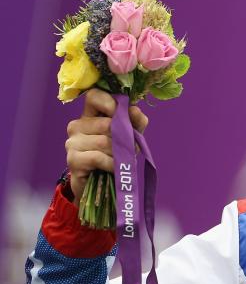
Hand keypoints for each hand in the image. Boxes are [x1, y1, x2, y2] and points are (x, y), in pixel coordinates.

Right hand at [65, 89, 148, 205]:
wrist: (103, 187)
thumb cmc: (116, 157)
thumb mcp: (130, 137)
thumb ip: (135, 122)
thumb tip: (135, 110)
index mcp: (89, 115)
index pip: (94, 96)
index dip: (111, 103)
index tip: (124, 115)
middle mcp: (77, 125)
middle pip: (107, 123)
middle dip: (123, 138)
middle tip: (128, 149)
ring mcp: (72, 142)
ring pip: (104, 141)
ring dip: (119, 153)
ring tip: (120, 160)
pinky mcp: (73, 159)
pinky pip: (98, 157)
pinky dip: (112, 163)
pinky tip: (113, 168)